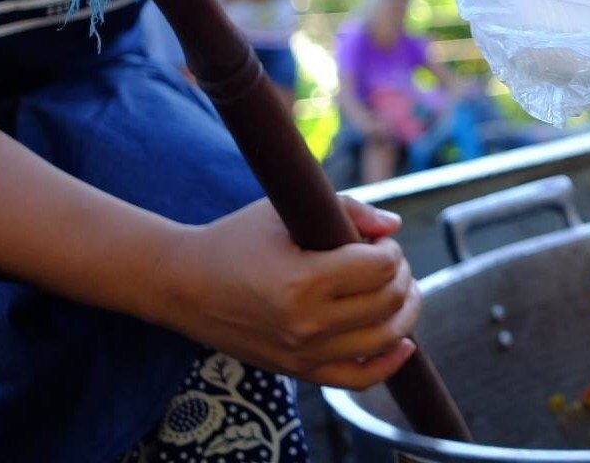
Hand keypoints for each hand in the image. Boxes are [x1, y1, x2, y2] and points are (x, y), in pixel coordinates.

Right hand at [160, 196, 419, 388]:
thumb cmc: (236, 239)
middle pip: (387, 302)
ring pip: (383, 340)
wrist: (185, 285)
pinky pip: (358, 379)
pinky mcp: (298, 371)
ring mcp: (303, 354)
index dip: (390, 248)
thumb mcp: (285, 212)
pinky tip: (403, 342)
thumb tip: (394, 226)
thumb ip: (347, 210)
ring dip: (404, 312)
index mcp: (304, 280)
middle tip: (391, 258)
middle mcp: (307, 324)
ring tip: (400, 288)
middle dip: (402, 275)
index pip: (379, 268)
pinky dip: (388, 362)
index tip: (379, 238)